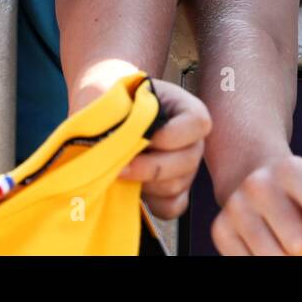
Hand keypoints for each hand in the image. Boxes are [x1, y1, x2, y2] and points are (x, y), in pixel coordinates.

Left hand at [119, 78, 210, 219]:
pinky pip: (171, 206)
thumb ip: (116, 107)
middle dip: (150, 167)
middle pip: (188, 160)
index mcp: (184, 108)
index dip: (172, 135)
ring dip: (145, 183)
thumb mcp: (114, 95)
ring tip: (119, 173)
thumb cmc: (111, 101)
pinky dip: (150, 202)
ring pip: (176, 185)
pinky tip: (130, 189)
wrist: (105, 117)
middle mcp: (192, 140)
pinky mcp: (175, 192)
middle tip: (120, 166)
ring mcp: (186, 168)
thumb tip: (116, 136)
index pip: (197, 123)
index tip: (145, 137)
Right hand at [210, 154, 301, 255]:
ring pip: (276, 260)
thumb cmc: (297, 188)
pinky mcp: (219, 229)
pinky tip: (271, 246)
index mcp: (290, 169)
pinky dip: (266, 262)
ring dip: (290, 260)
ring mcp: (236, 208)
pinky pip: (249, 264)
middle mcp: (258, 185)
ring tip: (292, 245)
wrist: (251, 173)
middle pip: (300, 245)